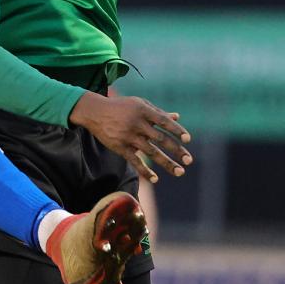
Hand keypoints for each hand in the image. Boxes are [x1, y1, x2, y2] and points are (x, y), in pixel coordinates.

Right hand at [69, 92, 191, 183]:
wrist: (94, 112)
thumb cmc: (120, 107)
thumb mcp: (139, 104)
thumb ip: (158, 112)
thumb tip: (177, 116)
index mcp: (143, 111)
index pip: (164, 121)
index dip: (176, 130)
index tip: (187, 139)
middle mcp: (137, 124)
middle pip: (161, 139)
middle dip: (177, 150)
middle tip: (189, 160)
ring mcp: (128, 136)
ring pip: (151, 152)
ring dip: (167, 163)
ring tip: (180, 172)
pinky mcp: (120, 147)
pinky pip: (135, 161)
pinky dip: (145, 170)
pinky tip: (155, 179)